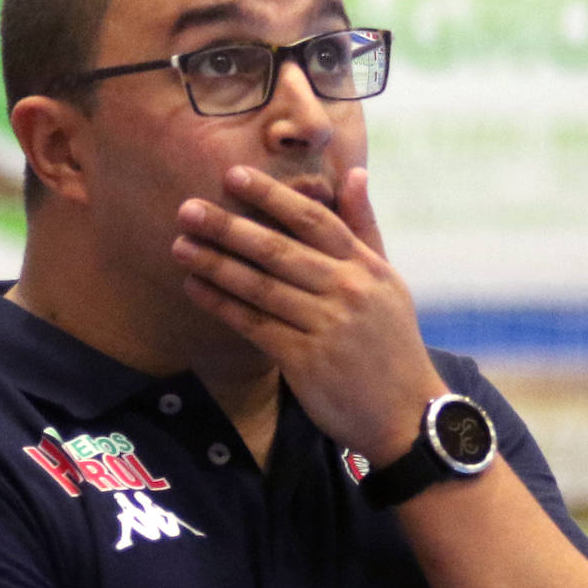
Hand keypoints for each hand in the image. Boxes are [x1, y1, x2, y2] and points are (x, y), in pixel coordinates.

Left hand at [172, 164, 444, 464]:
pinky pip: (256, 325)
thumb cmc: (391, 344)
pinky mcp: (307, 361)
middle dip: (230, 227)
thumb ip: (364, 228)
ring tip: (180, 246)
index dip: (272, 196)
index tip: (234, 176)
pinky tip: (196, 288)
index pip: (314, 220)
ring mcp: (327, 326)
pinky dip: (223, 305)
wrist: (407, 414)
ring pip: (262, 287)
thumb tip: (354, 173)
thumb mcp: (388, 282)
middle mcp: (348, 290)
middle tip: (187, 209)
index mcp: (366, 267)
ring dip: (216, 264)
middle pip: (280, 250)